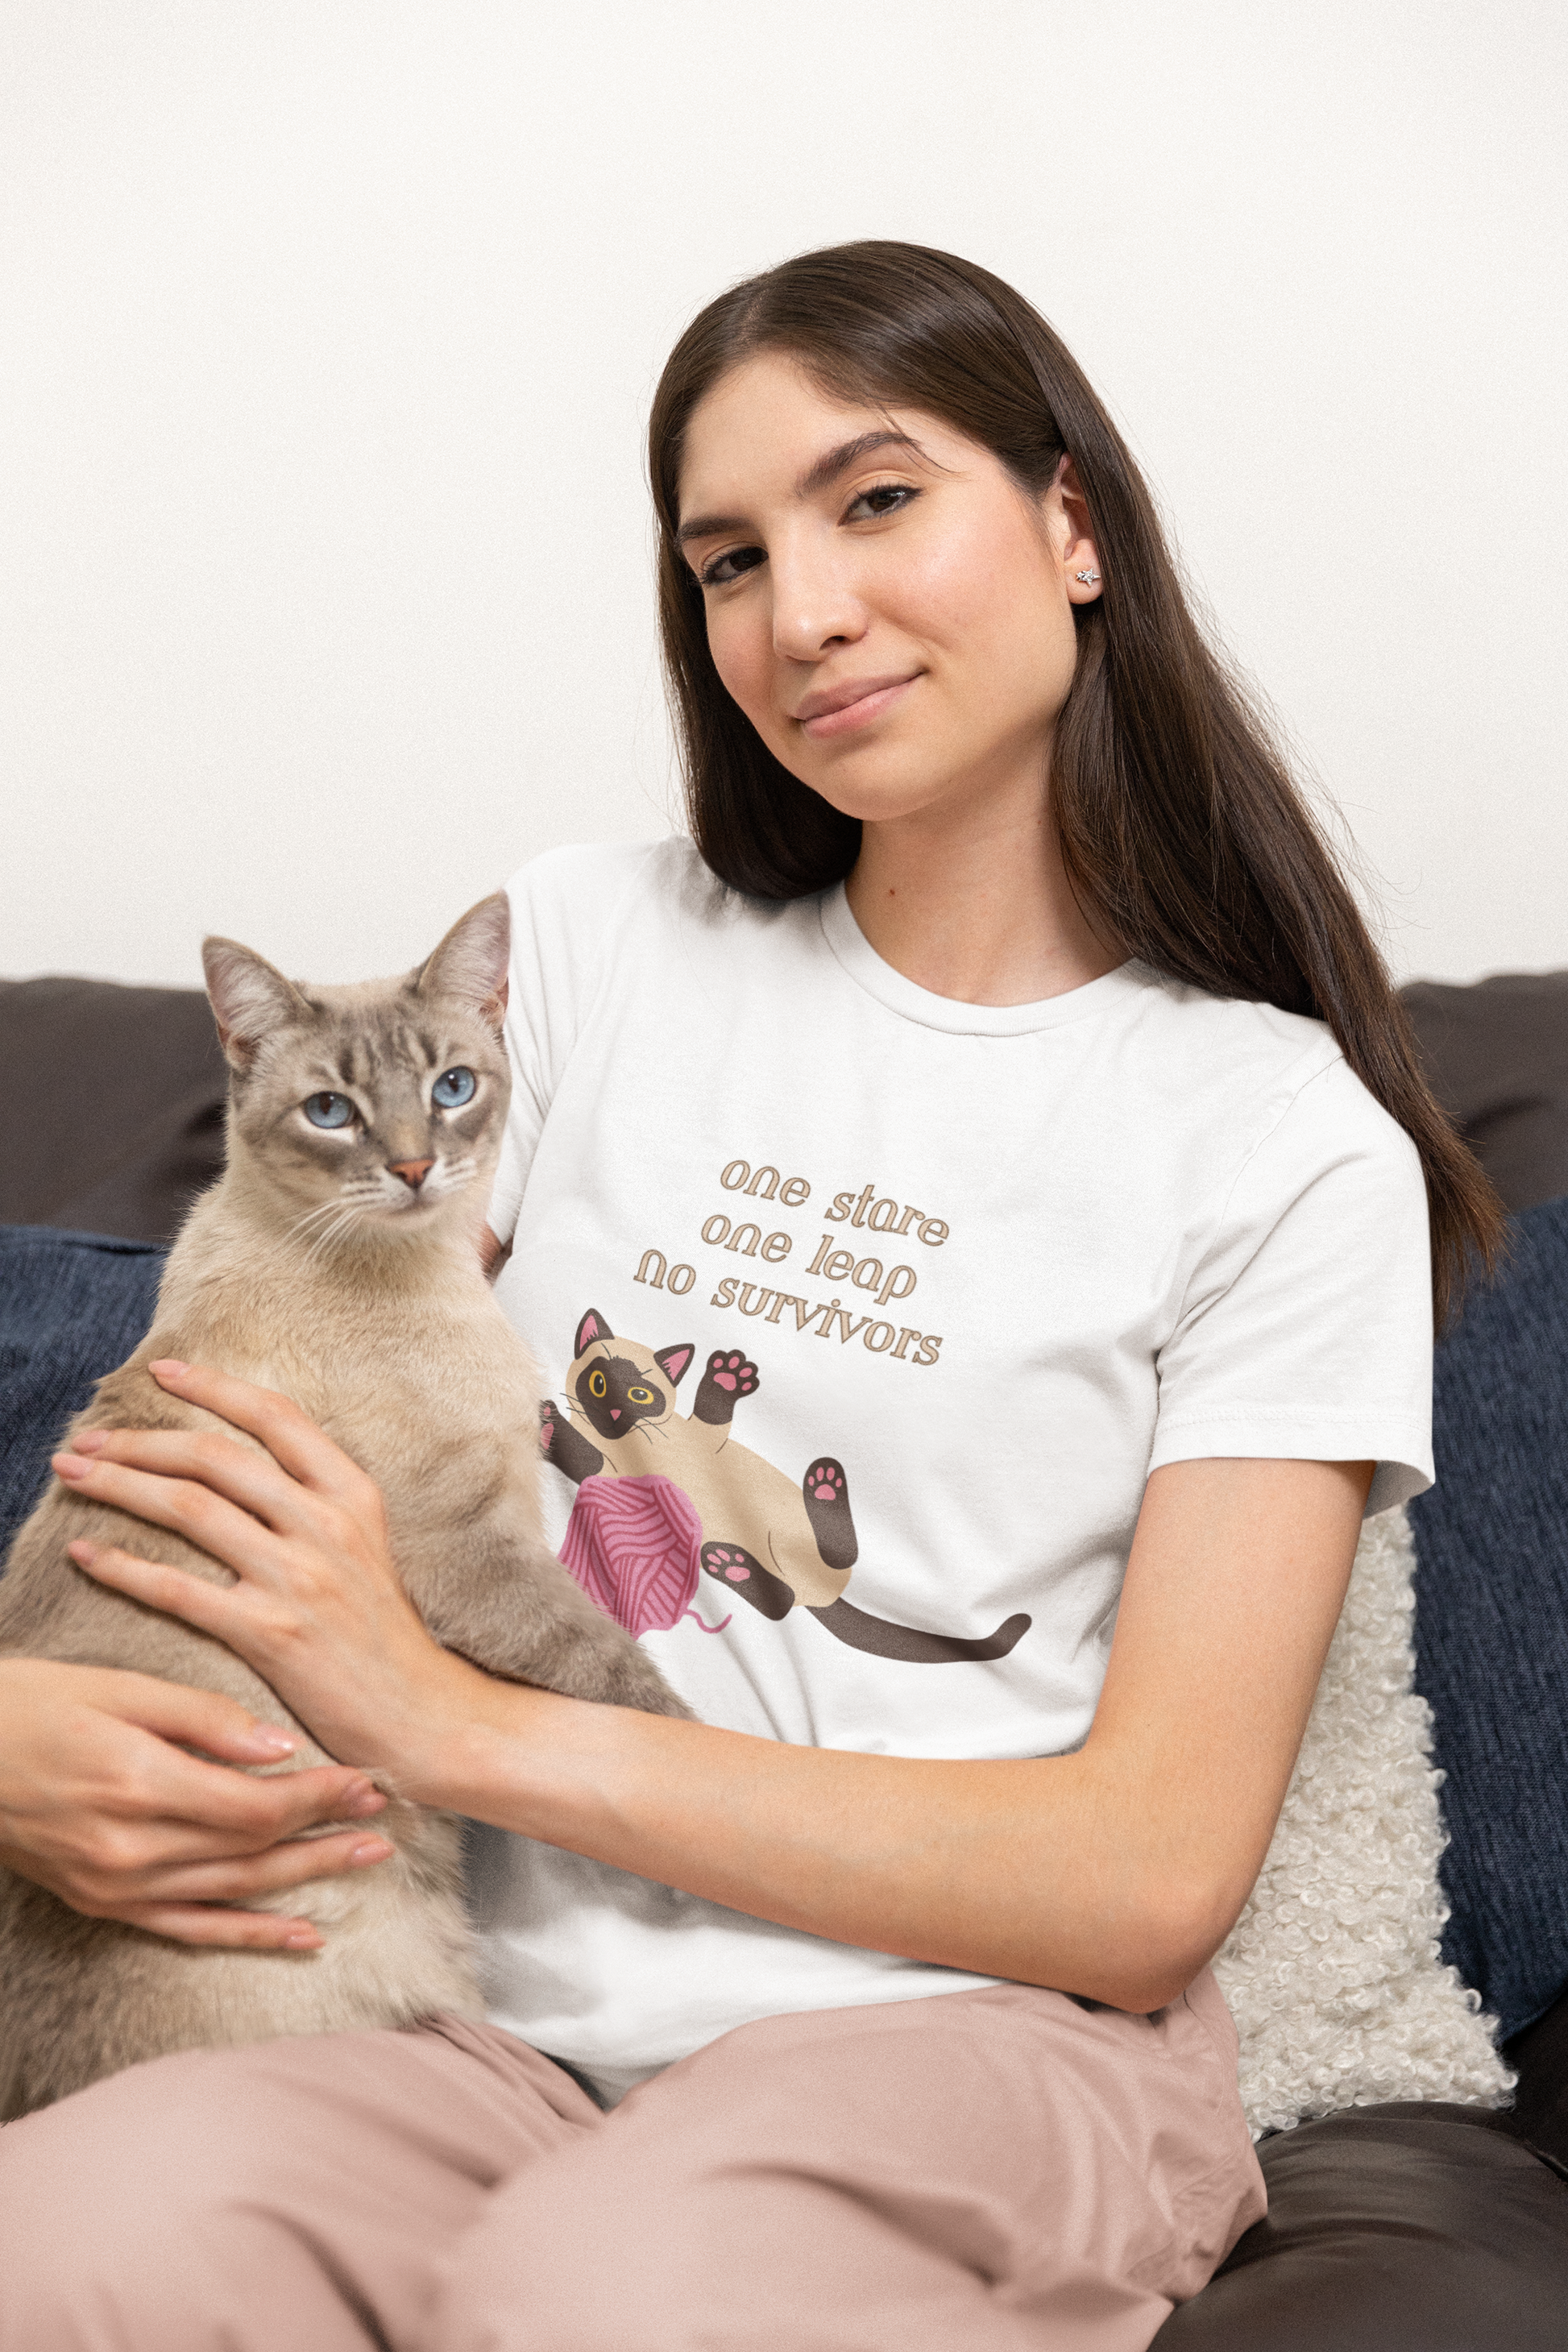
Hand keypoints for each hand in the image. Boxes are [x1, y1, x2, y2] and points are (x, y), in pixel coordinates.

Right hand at [0, 1656, 393, 1948]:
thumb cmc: (35, 1703)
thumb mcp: (118, 1686)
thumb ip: (204, 1718)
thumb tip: (281, 1749)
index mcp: (138, 1784)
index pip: (255, 1805)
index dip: (319, 1796)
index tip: (367, 1779)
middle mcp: (130, 1848)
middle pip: (254, 1850)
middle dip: (327, 1834)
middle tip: (386, 1820)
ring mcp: (116, 1886)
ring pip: (233, 1892)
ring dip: (306, 1880)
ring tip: (365, 1864)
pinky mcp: (104, 1903)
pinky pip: (190, 1927)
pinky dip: (249, 1934)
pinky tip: (302, 1936)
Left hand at [51, 1360, 497, 1795]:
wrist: (419, 1713)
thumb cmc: (383, 1633)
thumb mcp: (366, 1545)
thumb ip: (314, 1501)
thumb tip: (244, 1462)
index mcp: (352, 1493)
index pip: (275, 1417)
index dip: (214, 1387)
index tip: (163, 1371)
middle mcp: (326, 1524)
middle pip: (216, 1456)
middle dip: (140, 1440)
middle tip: (87, 1437)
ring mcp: (298, 1577)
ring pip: (189, 1508)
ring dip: (118, 1484)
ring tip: (71, 1475)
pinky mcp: (269, 1634)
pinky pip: (178, 1588)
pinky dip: (122, 1566)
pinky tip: (85, 1554)